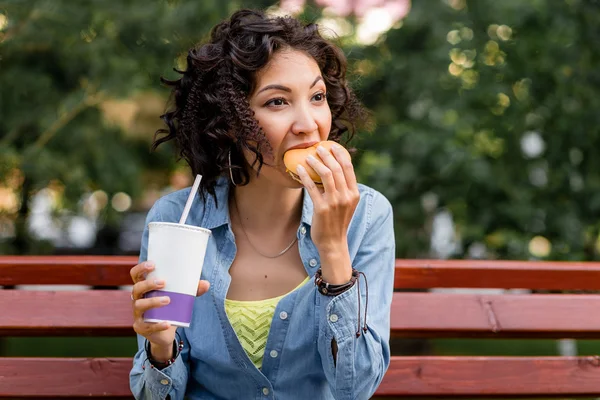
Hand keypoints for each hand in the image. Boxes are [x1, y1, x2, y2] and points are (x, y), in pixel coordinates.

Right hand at [130, 261, 209, 357]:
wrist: (164, 333)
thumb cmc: (170, 309)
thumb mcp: (180, 298)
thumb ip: (192, 290)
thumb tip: (206, 284)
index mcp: (144, 288)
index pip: (136, 275)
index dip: (141, 268)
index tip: (153, 264)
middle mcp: (138, 299)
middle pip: (137, 288)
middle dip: (149, 284)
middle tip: (163, 282)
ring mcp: (138, 314)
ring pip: (139, 305)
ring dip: (153, 301)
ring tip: (168, 300)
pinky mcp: (141, 328)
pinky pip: (148, 326)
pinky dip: (158, 325)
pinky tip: (168, 323)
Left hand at [297, 144, 358, 282]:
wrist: (333, 242)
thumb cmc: (337, 221)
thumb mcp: (346, 204)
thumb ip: (343, 189)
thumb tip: (333, 170)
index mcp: (354, 194)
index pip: (349, 168)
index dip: (340, 154)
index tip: (332, 147)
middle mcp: (346, 196)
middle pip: (337, 168)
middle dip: (327, 155)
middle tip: (318, 148)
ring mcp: (334, 203)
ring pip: (326, 175)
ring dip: (316, 163)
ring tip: (308, 157)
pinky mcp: (321, 208)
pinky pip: (312, 187)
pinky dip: (305, 176)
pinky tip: (299, 170)